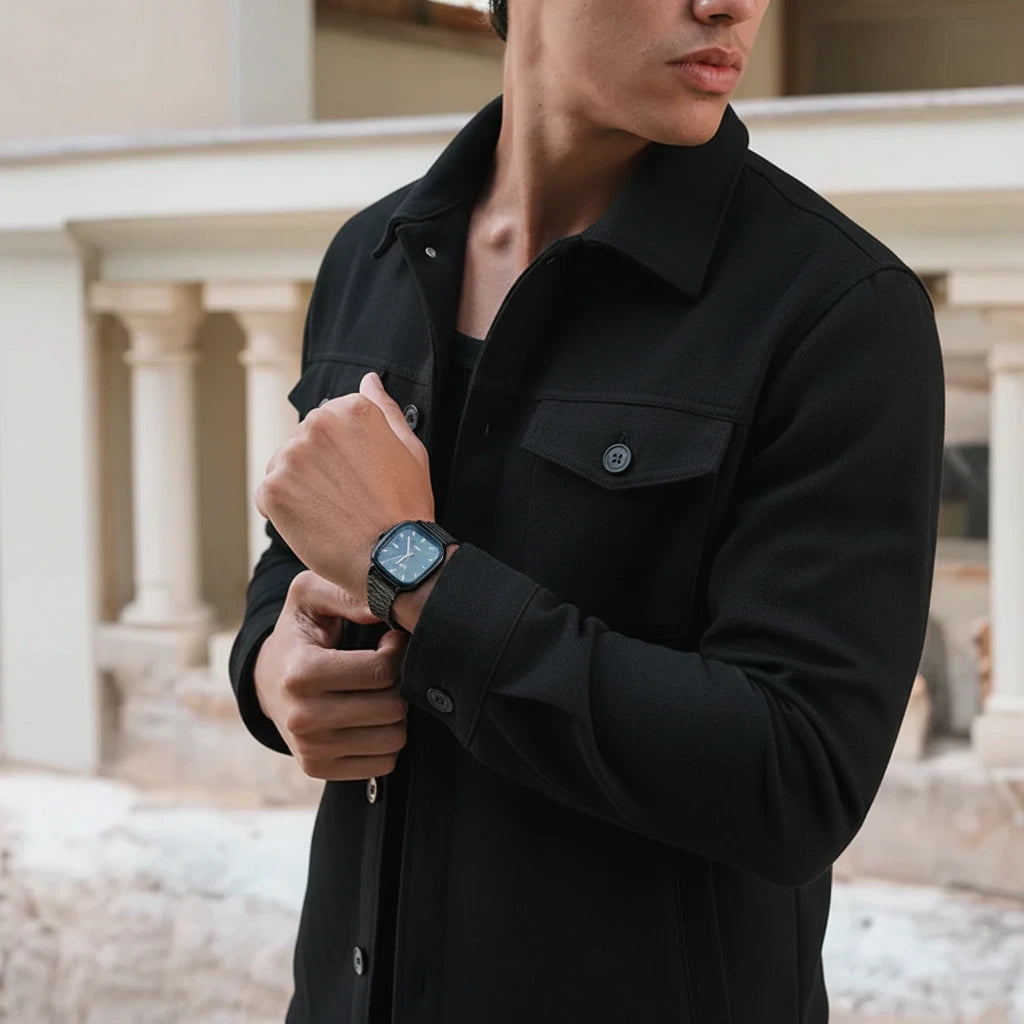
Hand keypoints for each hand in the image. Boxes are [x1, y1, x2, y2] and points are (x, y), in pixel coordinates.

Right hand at [253, 570, 407, 780]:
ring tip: (379, 692)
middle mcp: (302, 717)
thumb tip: (382, 608)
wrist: (266, 680)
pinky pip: (384, 763)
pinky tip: (370, 718)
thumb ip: (346, 593)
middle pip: (392, 707)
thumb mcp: (310, 597)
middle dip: (398, 683)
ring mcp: (310, 749)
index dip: (396, 652)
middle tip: (386, 669)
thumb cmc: (298, 632)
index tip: (389, 642)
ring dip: (396, 714)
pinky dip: (385, 740)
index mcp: (301, 672)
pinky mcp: (318, 769)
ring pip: (394, 739)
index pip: (381, 671)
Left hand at [255, 372, 433, 610]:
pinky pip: (268, 495)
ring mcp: (292, 456)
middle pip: (304, 442)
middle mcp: (317, 425)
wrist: (393, 558)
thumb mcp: (410, 449)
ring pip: (283, 467)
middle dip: (319, 467)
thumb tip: (369, 380)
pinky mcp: (273, 489)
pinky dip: (284, 512)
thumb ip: (385, 409)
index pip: (330, 421)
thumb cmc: (406, 506)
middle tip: (347, 499)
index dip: (344, 454)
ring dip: (300, 487)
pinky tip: (314, 524)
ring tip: (331, 512)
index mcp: (351, 409)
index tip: (358, 476)